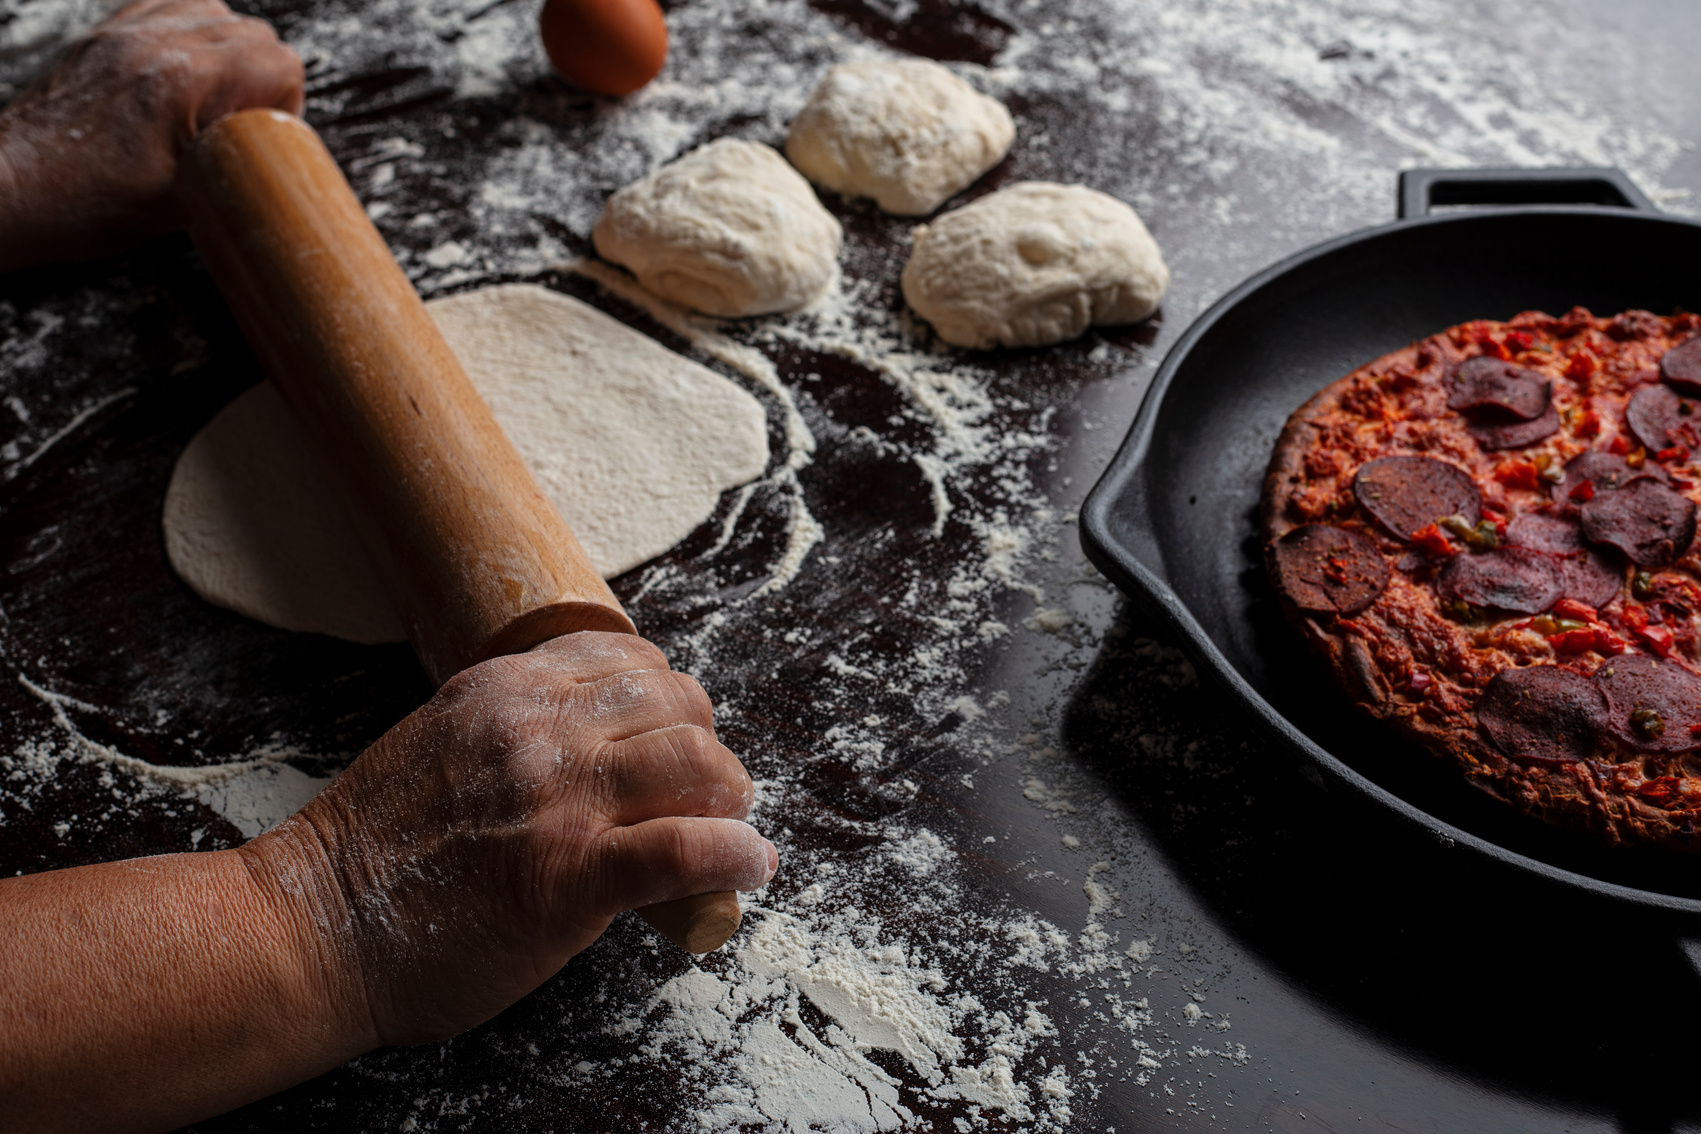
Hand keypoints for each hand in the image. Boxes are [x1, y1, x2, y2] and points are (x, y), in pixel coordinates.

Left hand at [0, 0, 303, 270]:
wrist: (12, 189)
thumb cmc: (88, 203)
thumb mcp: (187, 198)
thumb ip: (238, 161)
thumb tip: (275, 159)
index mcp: (182, 80)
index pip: (279, 62)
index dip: (285, 105)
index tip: (263, 139)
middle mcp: (155, 42)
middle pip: (253, 32)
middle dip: (262, 79)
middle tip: (239, 127)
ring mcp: (125, 32)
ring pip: (213, 10)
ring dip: (228, 51)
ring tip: (212, 99)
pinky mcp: (104, 36)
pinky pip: (165, 7)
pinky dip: (188, 36)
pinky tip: (181, 76)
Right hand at [243, 632, 777, 1045]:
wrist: (312, 930)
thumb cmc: (371, 853)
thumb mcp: (440, 743)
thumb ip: (514, 727)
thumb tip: (592, 738)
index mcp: (507, 688)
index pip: (631, 658)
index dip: (670, 697)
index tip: (674, 733)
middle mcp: (540, 729)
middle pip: (679, 702)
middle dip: (706, 743)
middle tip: (707, 789)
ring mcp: (560, 800)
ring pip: (698, 761)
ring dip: (731, 794)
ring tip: (730, 824)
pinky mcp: (573, 877)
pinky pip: (687, 849)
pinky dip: (735, 856)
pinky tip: (750, 867)